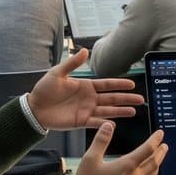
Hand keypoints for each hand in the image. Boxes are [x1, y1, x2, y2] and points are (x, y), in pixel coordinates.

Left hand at [28, 49, 142, 128]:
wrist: (34, 108)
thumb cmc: (44, 90)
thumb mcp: (57, 73)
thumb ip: (72, 63)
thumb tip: (85, 50)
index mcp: (85, 86)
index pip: (106, 84)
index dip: (119, 84)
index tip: (132, 84)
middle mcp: (89, 98)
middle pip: (111, 98)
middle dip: (126, 98)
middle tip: (141, 99)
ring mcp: (86, 110)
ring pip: (107, 111)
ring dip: (120, 111)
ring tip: (134, 111)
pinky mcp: (80, 121)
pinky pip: (95, 123)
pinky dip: (104, 124)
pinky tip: (115, 124)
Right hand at [71, 123, 165, 174]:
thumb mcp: (90, 159)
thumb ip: (101, 141)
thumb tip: (108, 126)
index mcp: (127, 166)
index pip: (147, 149)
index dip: (155, 139)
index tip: (159, 134)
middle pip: (154, 163)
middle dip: (161, 153)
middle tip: (164, 146)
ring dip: (157, 166)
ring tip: (158, 161)